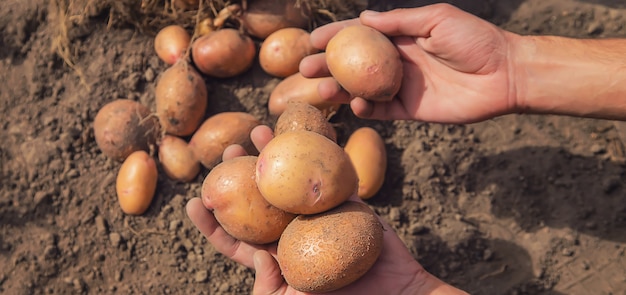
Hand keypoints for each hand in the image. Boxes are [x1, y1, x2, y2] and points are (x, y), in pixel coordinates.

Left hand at [186, 125, 467, 293]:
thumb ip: (268, 291)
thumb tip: (257, 256)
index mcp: (277, 257)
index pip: (237, 241)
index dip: (213, 224)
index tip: (193, 202)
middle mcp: (294, 233)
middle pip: (259, 200)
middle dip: (239, 174)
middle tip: (225, 151)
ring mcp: (320, 216)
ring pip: (291, 180)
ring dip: (275, 154)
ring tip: (258, 130)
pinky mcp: (348, 204)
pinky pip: (332, 176)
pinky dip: (321, 154)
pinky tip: (306, 132)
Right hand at [300, 4, 519, 123]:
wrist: (505, 74)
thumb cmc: (474, 39)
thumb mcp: (436, 19)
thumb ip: (399, 22)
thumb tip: (363, 19)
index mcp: (401, 36)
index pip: (359, 35)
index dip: (334, 37)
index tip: (311, 41)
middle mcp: (396, 61)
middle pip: (353, 64)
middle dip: (327, 66)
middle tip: (304, 70)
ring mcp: (401, 86)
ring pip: (361, 89)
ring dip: (339, 90)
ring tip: (320, 90)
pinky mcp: (410, 110)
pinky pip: (381, 111)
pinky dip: (365, 109)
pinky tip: (355, 104)